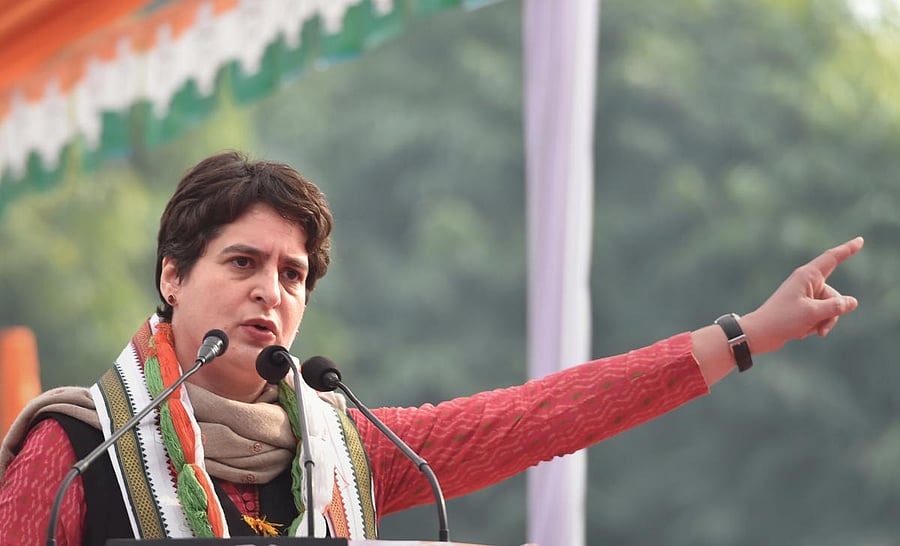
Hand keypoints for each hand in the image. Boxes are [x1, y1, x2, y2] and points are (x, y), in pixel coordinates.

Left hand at [741, 236, 863, 354]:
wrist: (761, 334)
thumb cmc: (783, 320)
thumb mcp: (813, 313)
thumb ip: (836, 307)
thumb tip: (852, 302)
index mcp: (807, 276)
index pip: (832, 259)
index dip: (847, 249)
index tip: (860, 240)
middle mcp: (806, 282)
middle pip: (834, 296)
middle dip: (832, 314)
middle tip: (820, 328)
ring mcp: (805, 295)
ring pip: (829, 308)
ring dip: (822, 322)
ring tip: (806, 330)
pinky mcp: (802, 307)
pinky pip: (819, 316)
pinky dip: (814, 325)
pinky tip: (800, 332)